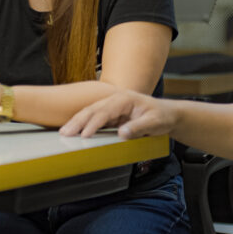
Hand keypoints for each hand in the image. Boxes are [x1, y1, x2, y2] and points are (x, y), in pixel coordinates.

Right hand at [59, 90, 174, 138]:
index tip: (84, 134)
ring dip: (77, 122)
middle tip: (65, 133)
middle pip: (93, 109)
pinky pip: (95, 118)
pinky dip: (83, 124)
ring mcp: (113, 107)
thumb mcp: (154, 123)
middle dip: (78, 121)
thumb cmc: (162, 116)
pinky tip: (75, 131)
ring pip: (91, 112)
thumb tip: (122, 134)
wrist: (167, 114)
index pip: (105, 111)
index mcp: (125, 99)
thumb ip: (138, 128)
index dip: (94, 123)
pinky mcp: (112, 115)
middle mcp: (116, 100)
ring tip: (64, 132)